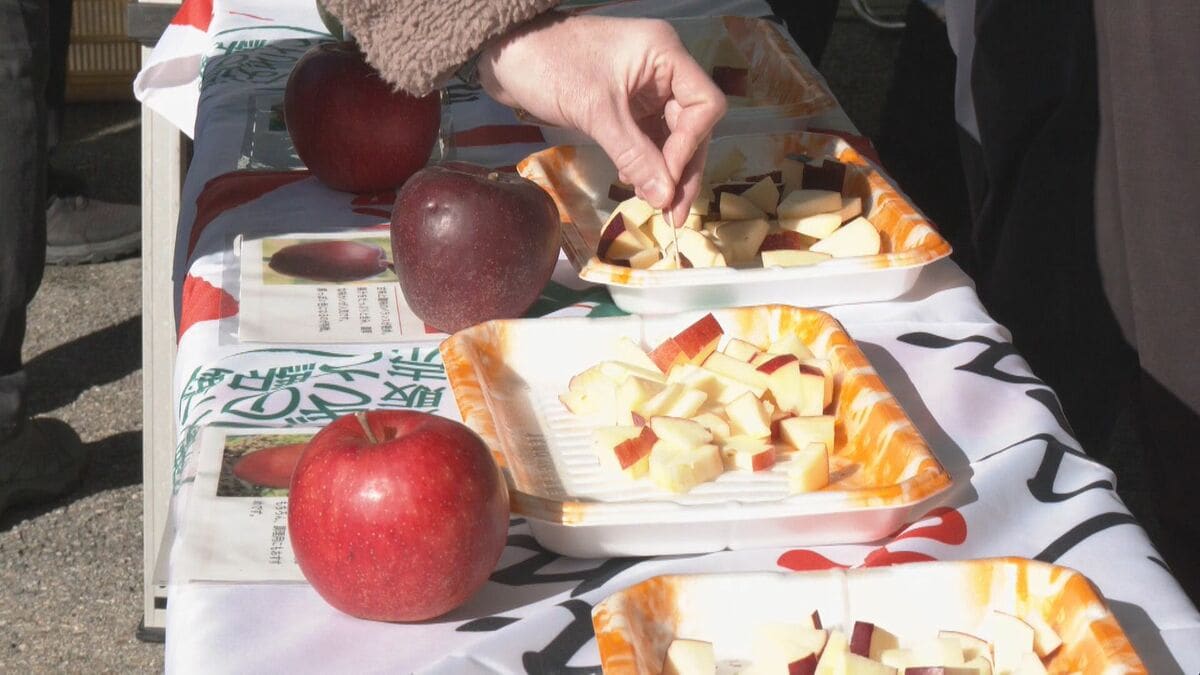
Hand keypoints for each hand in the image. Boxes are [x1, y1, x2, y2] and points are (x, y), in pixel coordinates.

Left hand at [479, 13, 726, 226]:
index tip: (667, 179)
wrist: (505, 52)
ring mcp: (645, 88)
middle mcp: (663, 70)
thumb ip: (634, 155)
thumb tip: (664, 198)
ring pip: (670, 136)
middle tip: (673, 213)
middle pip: (691, 125)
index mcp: (665, 54)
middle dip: (681, 168)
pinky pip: (647, 137)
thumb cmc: (549, 65)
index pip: (704, 104)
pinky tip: (634, 184)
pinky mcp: (626, 104)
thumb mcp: (596, 112)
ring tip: (653, 205)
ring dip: (663, 171)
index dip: (692, 145)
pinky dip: (644, 162)